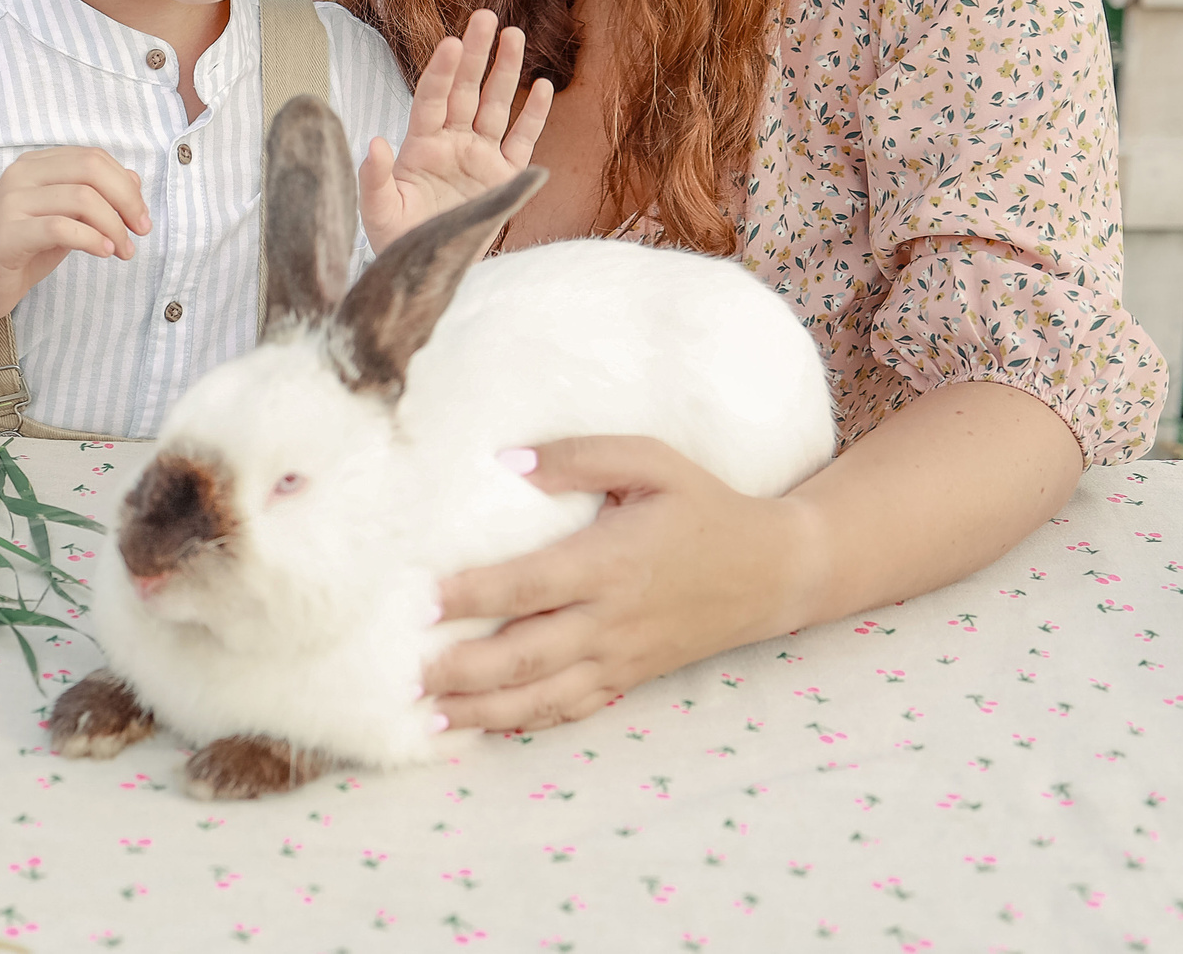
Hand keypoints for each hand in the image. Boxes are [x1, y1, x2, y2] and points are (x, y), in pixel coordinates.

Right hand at [0, 147, 149, 329]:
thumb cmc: (15, 253)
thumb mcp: (60, 221)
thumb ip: (91, 199)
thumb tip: (134, 181)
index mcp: (34, 166)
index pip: (92, 157)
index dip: (126, 185)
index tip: (141, 217)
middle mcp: (21, 175)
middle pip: (91, 169)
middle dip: (126, 200)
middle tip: (141, 231)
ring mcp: (11, 202)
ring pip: (81, 197)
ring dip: (113, 226)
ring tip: (123, 251)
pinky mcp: (7, 233)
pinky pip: (61, 227)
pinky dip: (91, 239)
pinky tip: (104, 253)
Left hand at [359, 9, 553, 253]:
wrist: (426, 270)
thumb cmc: (396, 240)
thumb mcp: (378, 212)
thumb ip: (373, 179)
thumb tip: (375, 143)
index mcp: (420, 145)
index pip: (432, 98)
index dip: (441, 71)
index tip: (451, 42)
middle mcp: (452, 142)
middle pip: (466, 90)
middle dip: (476, 54)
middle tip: (486, 16)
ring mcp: (480, 157)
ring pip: (497, 106)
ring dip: (506, 72)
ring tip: (514, 35)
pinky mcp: (506, 178)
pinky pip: (523, 140)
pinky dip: (534, 115)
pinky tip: (543, 86)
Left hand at [422, 437, 818, 732]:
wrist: (773, 570)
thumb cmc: (703, 506)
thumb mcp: (651, 461)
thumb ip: (580, 456)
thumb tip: (509, 462)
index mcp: (611, 561)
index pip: (531, 585)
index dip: (477, 595)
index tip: (426, 599)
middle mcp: (612, 618)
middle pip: (527, 655)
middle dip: (465, 670)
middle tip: (410, 673)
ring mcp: (621, 657)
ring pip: (544, 696)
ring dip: (485, 710)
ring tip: (432, 715)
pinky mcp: (630, 677)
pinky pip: (574, 708)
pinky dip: (529, 723)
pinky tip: (488, 726)